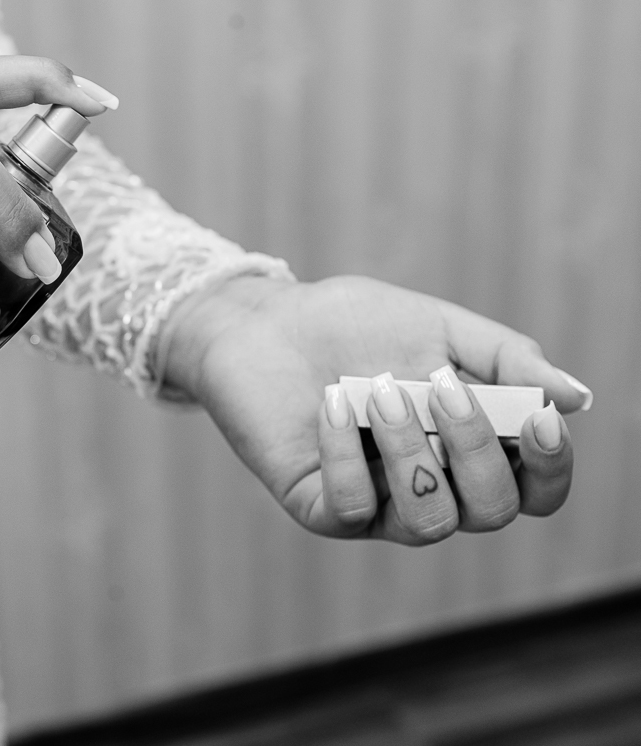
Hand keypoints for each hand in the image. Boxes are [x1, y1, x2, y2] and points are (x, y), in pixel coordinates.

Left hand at [165, 274, 587, 545]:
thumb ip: (506, 360)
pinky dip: (346, 453)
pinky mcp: (320, 506)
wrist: (266, 321)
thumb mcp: (437, 327)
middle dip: (476, 450)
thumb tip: (578, 398)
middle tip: (441, 386)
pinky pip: (352, 507)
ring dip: (413, 456)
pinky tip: (332, 404)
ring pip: (428, 523)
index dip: (550, 469)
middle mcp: (431, 488)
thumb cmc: (353, 325)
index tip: (540, 418)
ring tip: (380, 391)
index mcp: (469, 450)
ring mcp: (375, 504)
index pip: (533, 492)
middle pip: (490, 512)